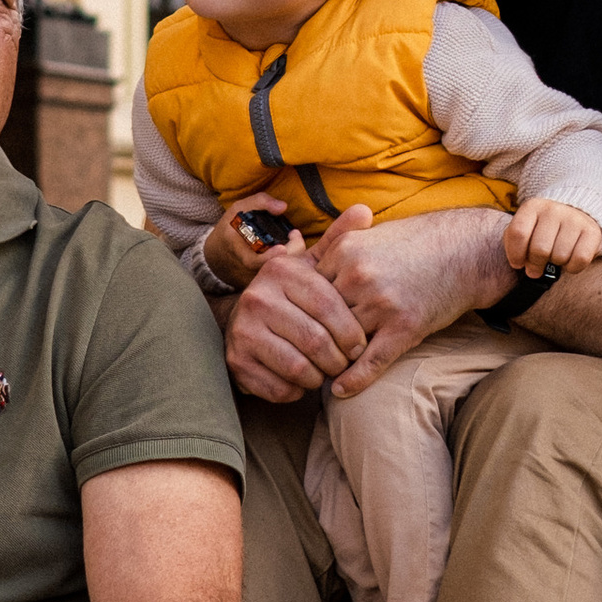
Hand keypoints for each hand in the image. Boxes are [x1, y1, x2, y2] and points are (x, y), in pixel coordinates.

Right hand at [201, 201, 286, 291]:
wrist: (218, 254)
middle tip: (295, 234)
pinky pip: (283, 273)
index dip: (271, 256)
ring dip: (294, 254)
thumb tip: (283, 206)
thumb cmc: (230, 228)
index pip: (256, 262)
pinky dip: (292, 260)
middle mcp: (250, 269)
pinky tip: (291, 247)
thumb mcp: (238, 210)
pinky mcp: (266, 280)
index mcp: (239, 252)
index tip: (282, 247)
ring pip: (283, 271)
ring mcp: (259, 276)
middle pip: (276, 265)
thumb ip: (260, 202)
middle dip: (292, 251)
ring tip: (294, 237)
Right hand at [223, 201, 374, 398]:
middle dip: (338, 360)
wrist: (243, 321)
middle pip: (316, 341)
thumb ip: (338, 241)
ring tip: (324, 372)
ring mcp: (242, 330)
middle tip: (344, 364)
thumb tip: (365, 210)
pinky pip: (279, 388)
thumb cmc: (291, 297)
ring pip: (299, 368)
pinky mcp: (236, 361)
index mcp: (281, 272)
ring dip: (318, 377)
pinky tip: (300, 382)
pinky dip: (296, 391)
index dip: (352, 333)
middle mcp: (257, 298)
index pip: (329, 307)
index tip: (359, 346)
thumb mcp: (312, 267)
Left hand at [315, 207, 513, 398]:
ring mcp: (381, 304)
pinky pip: (371, 362)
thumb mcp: (369, 235)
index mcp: (345, 251)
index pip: (308, 291)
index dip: (302, 312)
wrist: (466, 250)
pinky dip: (354, 380)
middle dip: (314, 338)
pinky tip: (341, 391)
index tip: (295, 327)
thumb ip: (336, 251)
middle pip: (321, 318)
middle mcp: (359, 276)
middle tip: (302, 356)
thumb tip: (300, 267)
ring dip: (333, 359)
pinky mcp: (404, 327)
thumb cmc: (416, 242)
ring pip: (343, 342)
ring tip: (321, 373)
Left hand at [505, 196, 601, 280]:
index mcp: (532, 207)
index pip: (518, 233)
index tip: (518, 264)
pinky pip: (579, 260)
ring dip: (556, 264)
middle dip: (535, 265)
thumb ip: (514, 243)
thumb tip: (520, 263)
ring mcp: (574, 219)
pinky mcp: (592, 231)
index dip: (516, 254)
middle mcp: (553, 210)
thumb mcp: (526, 229)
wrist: (576, 214)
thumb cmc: (544, 229)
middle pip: (539, 249)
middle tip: (537, 267)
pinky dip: (573, 267)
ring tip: (555, 257)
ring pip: (559, 257)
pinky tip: (570, 260)